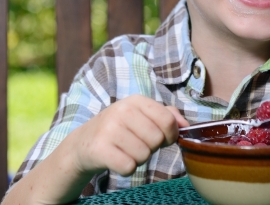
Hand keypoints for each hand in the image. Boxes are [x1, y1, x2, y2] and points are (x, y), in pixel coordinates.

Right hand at [68, 94, 188, 176]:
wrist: (83, 143)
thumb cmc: (119, 130)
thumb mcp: (141, 116)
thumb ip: (166, 116)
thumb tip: (186, 125)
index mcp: (135, 100)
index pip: (168, 120)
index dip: (170, 135)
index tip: (160, 137)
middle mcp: (121, 110)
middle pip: (157, 140)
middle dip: (151, 148)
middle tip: (135, 143)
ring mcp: (109, 129)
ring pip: (144, 155)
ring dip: (138, 159)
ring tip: (124, 150)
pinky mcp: (100, 149)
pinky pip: (129, 167)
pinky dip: (126, 168)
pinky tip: (117, 159)